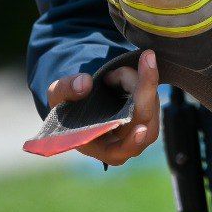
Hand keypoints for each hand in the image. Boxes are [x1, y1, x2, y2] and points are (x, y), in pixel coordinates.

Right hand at [46, 49, 160, 165]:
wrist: (83, 97)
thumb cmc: (68, 104)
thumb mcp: (57, 95)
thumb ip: (64, 89)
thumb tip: (84, 84)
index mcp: (99, 147)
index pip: (119, 152)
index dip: (131, 143)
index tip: (141, 130)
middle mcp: (123, 143)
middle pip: (144, 123)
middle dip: (145, 89)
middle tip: (146, 59)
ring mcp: (139, 128)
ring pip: (151, 107)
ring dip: (141, 81)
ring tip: (115, 72)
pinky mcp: (149, 113)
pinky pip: (154, 97)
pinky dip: (146, 79)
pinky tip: (128, 72)